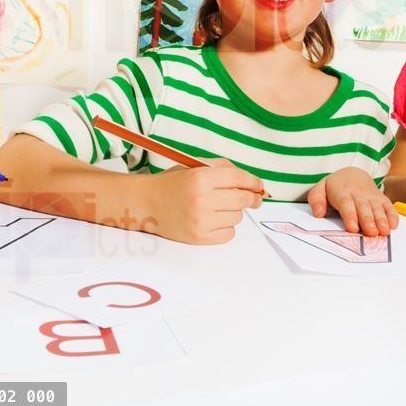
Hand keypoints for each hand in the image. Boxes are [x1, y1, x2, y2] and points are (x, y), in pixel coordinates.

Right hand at [148, 160, 263, 243]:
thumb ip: (225, 169)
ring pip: (237, 217)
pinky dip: (227, 227)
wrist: (146, 203)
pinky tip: (216, 220)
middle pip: (242, 199)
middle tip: (254, 199)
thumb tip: (253, 182)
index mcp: (201, 178)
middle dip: (253, 198)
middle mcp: (201, 199)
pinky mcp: (198, 238)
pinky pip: (229, 234)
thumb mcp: (196, 167)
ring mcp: (199, 221)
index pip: (239, 179)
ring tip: (221, 207)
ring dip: (235, 211)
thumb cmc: (174, 183)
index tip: (259, 186)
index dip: (254, 182)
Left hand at [308, 167, 396, 236]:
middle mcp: (359, 194)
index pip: (347, 205)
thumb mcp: (320, 189)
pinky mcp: (381, 198)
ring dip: (382, 220)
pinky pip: (388, 206)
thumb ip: (316, 200)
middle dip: (368, 221)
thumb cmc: (335, 187)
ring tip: (384, 231)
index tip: (353, 228)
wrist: (353, 174)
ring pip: (377, 208)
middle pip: (364, 208)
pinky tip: (394, 225)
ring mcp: (371, 196)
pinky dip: (392, 215)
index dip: (350, 216)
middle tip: (372, 233)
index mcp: (342, 193)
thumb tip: (319, 213)